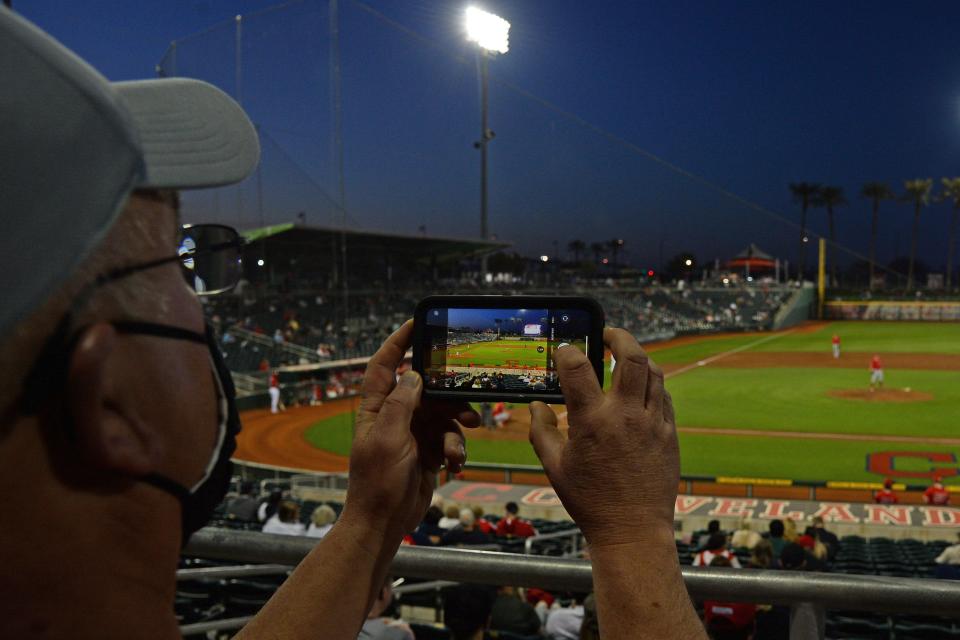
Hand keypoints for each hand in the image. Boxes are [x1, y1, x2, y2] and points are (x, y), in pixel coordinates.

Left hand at [341, 320, 478, 538]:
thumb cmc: (377, 482)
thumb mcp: (389, 438)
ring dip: (455, 430)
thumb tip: (413, 373)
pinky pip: (449, 439)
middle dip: (447, 395)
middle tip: (465, 401)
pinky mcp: (428, 451)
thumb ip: (401, 403)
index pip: (384, 366)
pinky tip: (453, 464)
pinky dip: (455, 450)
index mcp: (377, 408)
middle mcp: (395, 416)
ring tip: (456, 446)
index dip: (397, 342)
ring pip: (444, 416)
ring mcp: (413, 434)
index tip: (415, 323)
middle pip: (426, 389)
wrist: (384, 522)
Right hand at [529, 328, 677, 547]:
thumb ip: (541, 431)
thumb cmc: (589, 500)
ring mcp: (652, 423)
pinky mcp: (669, 434)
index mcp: (592, 421)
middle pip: (631, 356)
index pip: (577, 367)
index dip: (567, 352)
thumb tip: (537, 406)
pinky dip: (652, 384)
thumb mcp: (554, 466)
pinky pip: (664, 397)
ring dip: (638, 357)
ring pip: (653, 372)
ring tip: (625, 357)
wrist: (632, 529)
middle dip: (619, 336)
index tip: (564, 351)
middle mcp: (625, 416)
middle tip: (607, 334)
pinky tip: (641, 389)